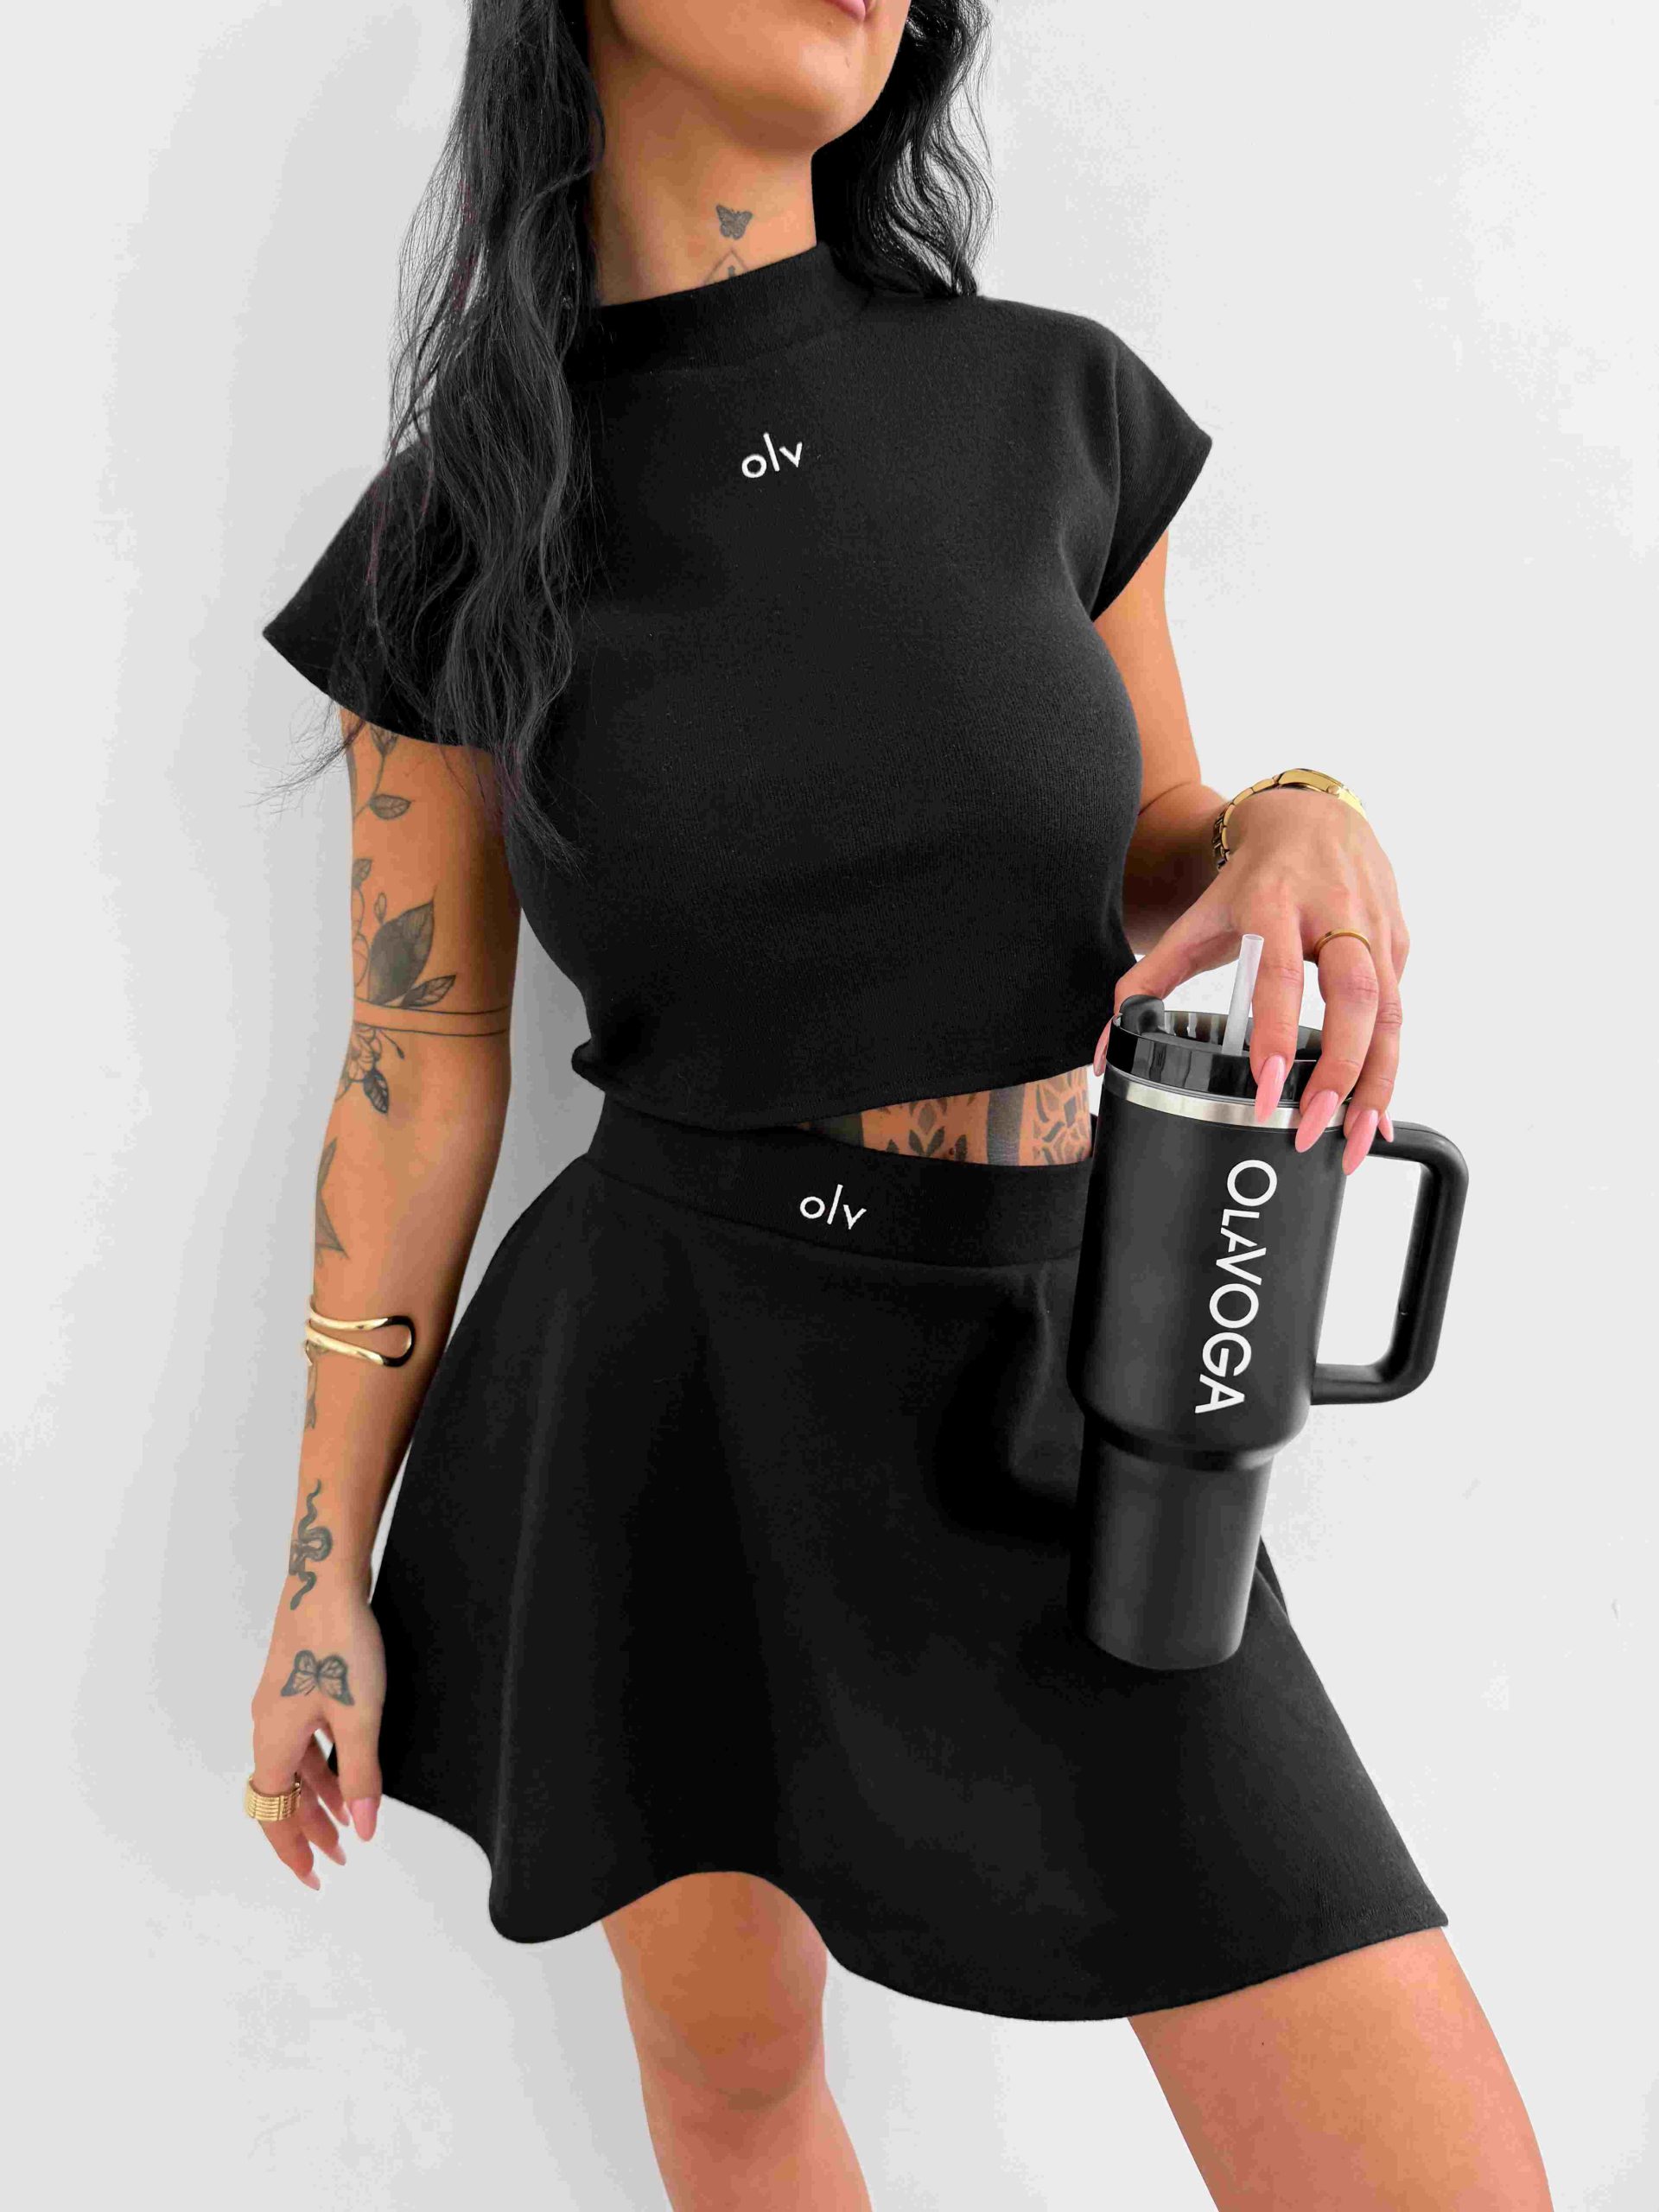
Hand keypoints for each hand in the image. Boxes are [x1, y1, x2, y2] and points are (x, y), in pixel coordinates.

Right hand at [248, 1593, 384, 1891]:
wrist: (324, 1580)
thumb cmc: (339, 1645)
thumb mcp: (359, 1717)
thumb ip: (361, 1776)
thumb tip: (362, 1829)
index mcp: (274, 1741)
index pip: (273, 1815)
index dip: (292, 1850)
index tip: (313, 1878)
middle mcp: (267, 1726)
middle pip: (282, 1794)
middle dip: (309, 1828)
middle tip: (339, 1855)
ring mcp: (279, 1702)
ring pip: (295, 1766)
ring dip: (320, 1796)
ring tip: (349, 1819)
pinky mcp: (295, 1681)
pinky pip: (303, 1739)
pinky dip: (323, 1763)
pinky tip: (346, 1764)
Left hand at [1095, 787, 1408, 1174]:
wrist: (1311, 818)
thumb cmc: (1252, 879)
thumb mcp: (1196, 921)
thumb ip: (1149, 981)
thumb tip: (1109, 1047)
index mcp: (1274, 903)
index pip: (1281, 975)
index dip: (1277, 1034)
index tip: (1268, 1089)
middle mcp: (1334, 913)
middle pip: (1354, 997)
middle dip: (1341, 1071)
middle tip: (1315, 1128)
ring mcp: (1375, 928)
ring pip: (1391, 1013)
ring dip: (1377, 1084)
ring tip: (1354, 1140)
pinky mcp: (1398, 943)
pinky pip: (1399, 1012)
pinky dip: (1389, 1066)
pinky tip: (1373, 1111)